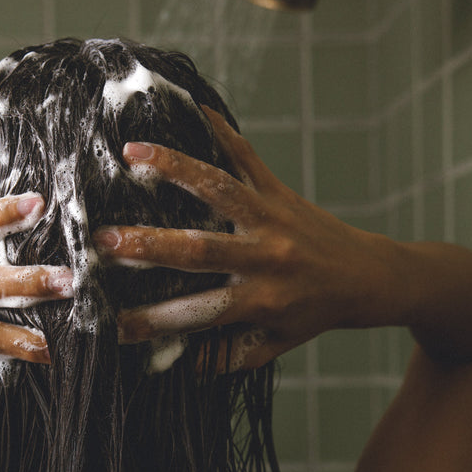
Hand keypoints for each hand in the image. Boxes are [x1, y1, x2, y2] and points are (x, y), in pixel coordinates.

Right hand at [95, 107, 399, 368]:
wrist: (369, 278)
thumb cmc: (312, 315)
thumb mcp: (273, 345)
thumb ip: (227, 356)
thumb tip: (174, 364)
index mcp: (262, 301)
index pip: (199, 313)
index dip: (155, 321)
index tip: (113, 324)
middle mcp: (267, 257)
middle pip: (201, 249)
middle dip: (149, 245)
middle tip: (103, 240)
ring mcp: (272, 218)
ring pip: (219, 189)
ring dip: (174, 168)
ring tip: (131, 152)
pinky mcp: (279, 190)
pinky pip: (247, 156)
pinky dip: (220, 130)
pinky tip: (190, 108)